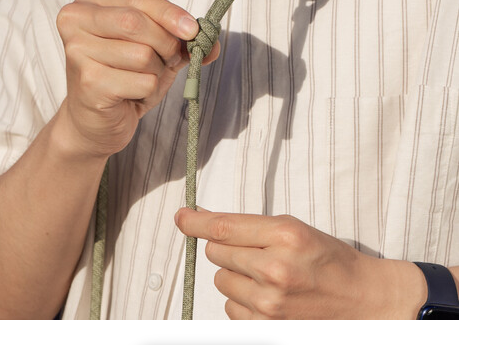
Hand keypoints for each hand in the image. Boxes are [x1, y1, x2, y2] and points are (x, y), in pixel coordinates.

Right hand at [55, 0, 218, 159]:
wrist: (95, 120)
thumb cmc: (124, 76)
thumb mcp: (155, 47)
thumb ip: (182, 38)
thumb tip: (212, 41)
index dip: (170, 13)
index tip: (193, 29)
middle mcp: (75, 19)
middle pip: (136, 22)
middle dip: (165, 44)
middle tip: (168, 59)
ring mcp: (77, 51)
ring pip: (142, 54)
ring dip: (156, 71)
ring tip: (141, 78)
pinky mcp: (88, 82)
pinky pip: (142, 81)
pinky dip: (148, 90)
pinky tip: (131, 94)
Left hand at [175, 208, 426, 318]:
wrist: (362, 299)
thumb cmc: (329, 259)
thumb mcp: (295, 229)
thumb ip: (251, 227)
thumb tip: (209, 223)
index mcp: (284, 235)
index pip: (224, 227)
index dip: (196, 221)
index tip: (181, 217)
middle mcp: (274, 268)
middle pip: (217, 253)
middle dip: (227, 248)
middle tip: (253, 250)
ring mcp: (270, 302)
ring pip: (221, 281)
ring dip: (234, 275)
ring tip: (265, 275)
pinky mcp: (267, 326)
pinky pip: (231, 308)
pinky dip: (242, 300)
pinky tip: (266, 296)